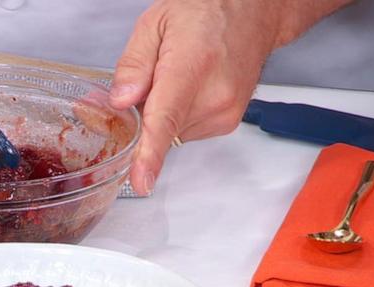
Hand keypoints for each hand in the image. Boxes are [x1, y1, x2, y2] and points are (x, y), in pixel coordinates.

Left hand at [109, 0, 350, 194]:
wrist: (252, 11)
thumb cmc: (206, 11)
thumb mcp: (155, 23)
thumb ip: (133, 64)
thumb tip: (121, 101)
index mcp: (192, 67)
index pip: (166, 119)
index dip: (150, 155)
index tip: (141, 181)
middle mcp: (214, 96)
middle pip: (160, 128)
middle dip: (146, 111)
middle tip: (156, 75)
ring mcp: (225, 113)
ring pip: (172, 132)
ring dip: (165, 113)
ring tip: (181, 75)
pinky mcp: (227, 123)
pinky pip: (186, 130)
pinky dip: (180, 115)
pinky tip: (192, 87)